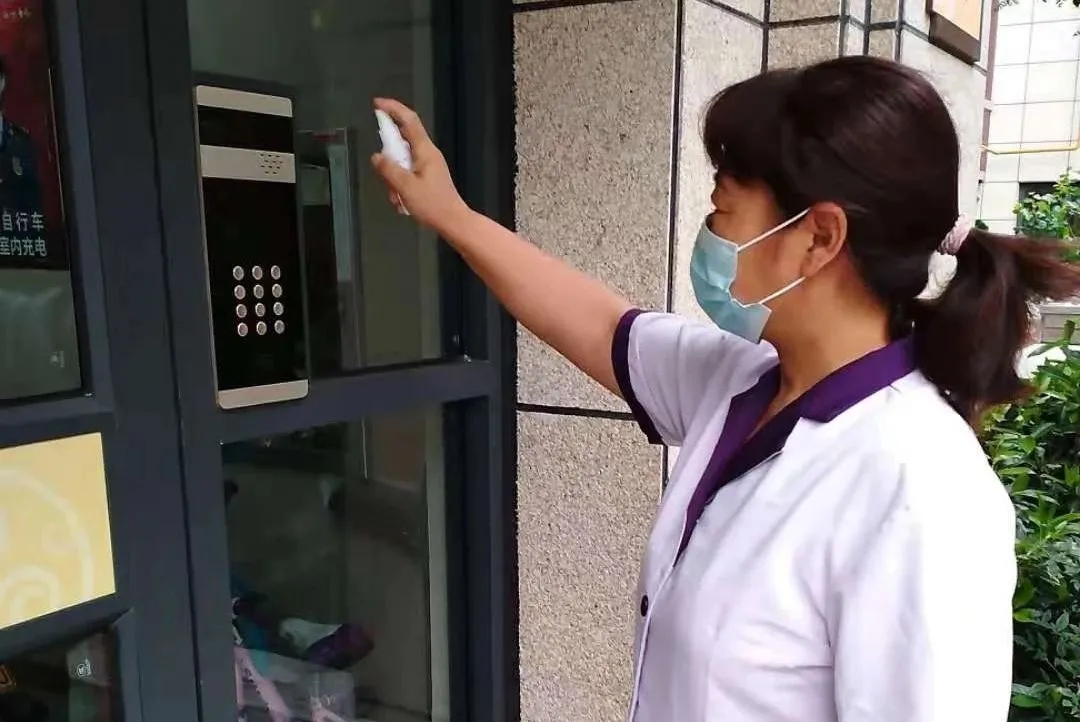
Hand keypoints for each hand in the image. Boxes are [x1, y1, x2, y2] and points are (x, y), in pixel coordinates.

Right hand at [370, 98, 471, 232]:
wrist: (453, 222)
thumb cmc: (432, 204)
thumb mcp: (405, 187)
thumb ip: (389, 169)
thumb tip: (377, 156)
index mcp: (425, 150)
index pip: (408, 120)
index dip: (393, 108)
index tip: (377, 104)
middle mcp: (428, 153)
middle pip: (401, 142)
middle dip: (388, 158)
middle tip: (386, 176)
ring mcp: (428, 165)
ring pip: (402, 161)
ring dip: (393, 178)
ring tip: (397, 197)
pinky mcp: (427, 176)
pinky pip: (407, 173)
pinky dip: (400, 185)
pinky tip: (402, 202)